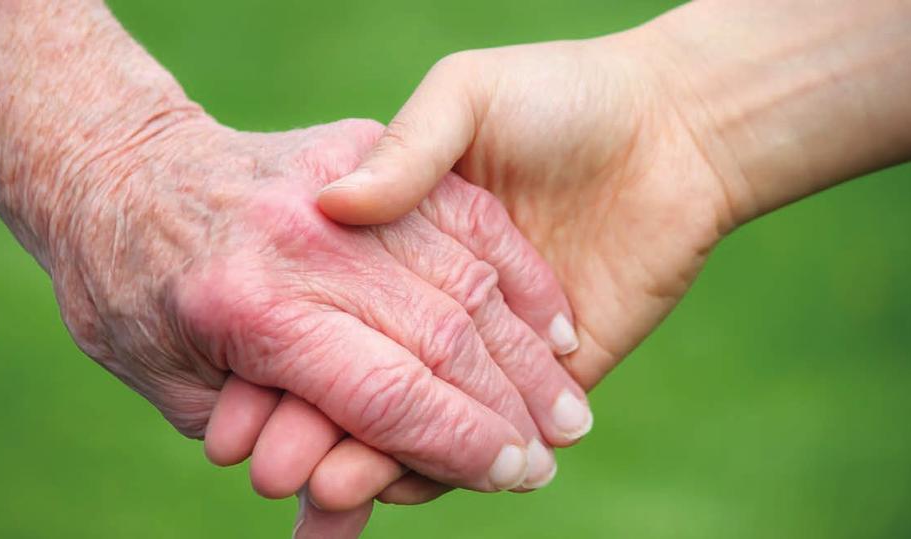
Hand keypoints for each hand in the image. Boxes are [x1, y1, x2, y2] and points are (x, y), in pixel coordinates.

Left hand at [53, 115, 590, 492]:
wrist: (119, 171)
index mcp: (251, 311)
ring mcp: (338, 186)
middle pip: (440, 336)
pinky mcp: (361, 148)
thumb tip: (341, 519)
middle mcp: (305, 243)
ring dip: (527, 350)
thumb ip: (271, 443)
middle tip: (549, 455)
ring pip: (465, 275)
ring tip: (570, 402)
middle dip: (508, 408)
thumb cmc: (134, 297)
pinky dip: (516, 271)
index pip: (387, 393)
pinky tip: (554, 321)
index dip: (460, 443)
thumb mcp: (177, 393)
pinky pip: (461, 213)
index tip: (513, 474)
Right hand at [306, 0, 910, 516]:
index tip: (236, 410)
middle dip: (314, 425)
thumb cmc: (562, 96)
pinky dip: (441, 466)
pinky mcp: (552, 382)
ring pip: (413, 418)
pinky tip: (389, 489)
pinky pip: (488, 435)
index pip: (330, 313)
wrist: (674, 129)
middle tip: (267, 469)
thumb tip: (334, 205)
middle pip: (362, 376)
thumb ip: (409, 150)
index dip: (282, 361)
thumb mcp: (468, 97)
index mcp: (401, 239)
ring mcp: (488, 348)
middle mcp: (433, 299)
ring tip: (318, 494)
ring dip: (365, 458)